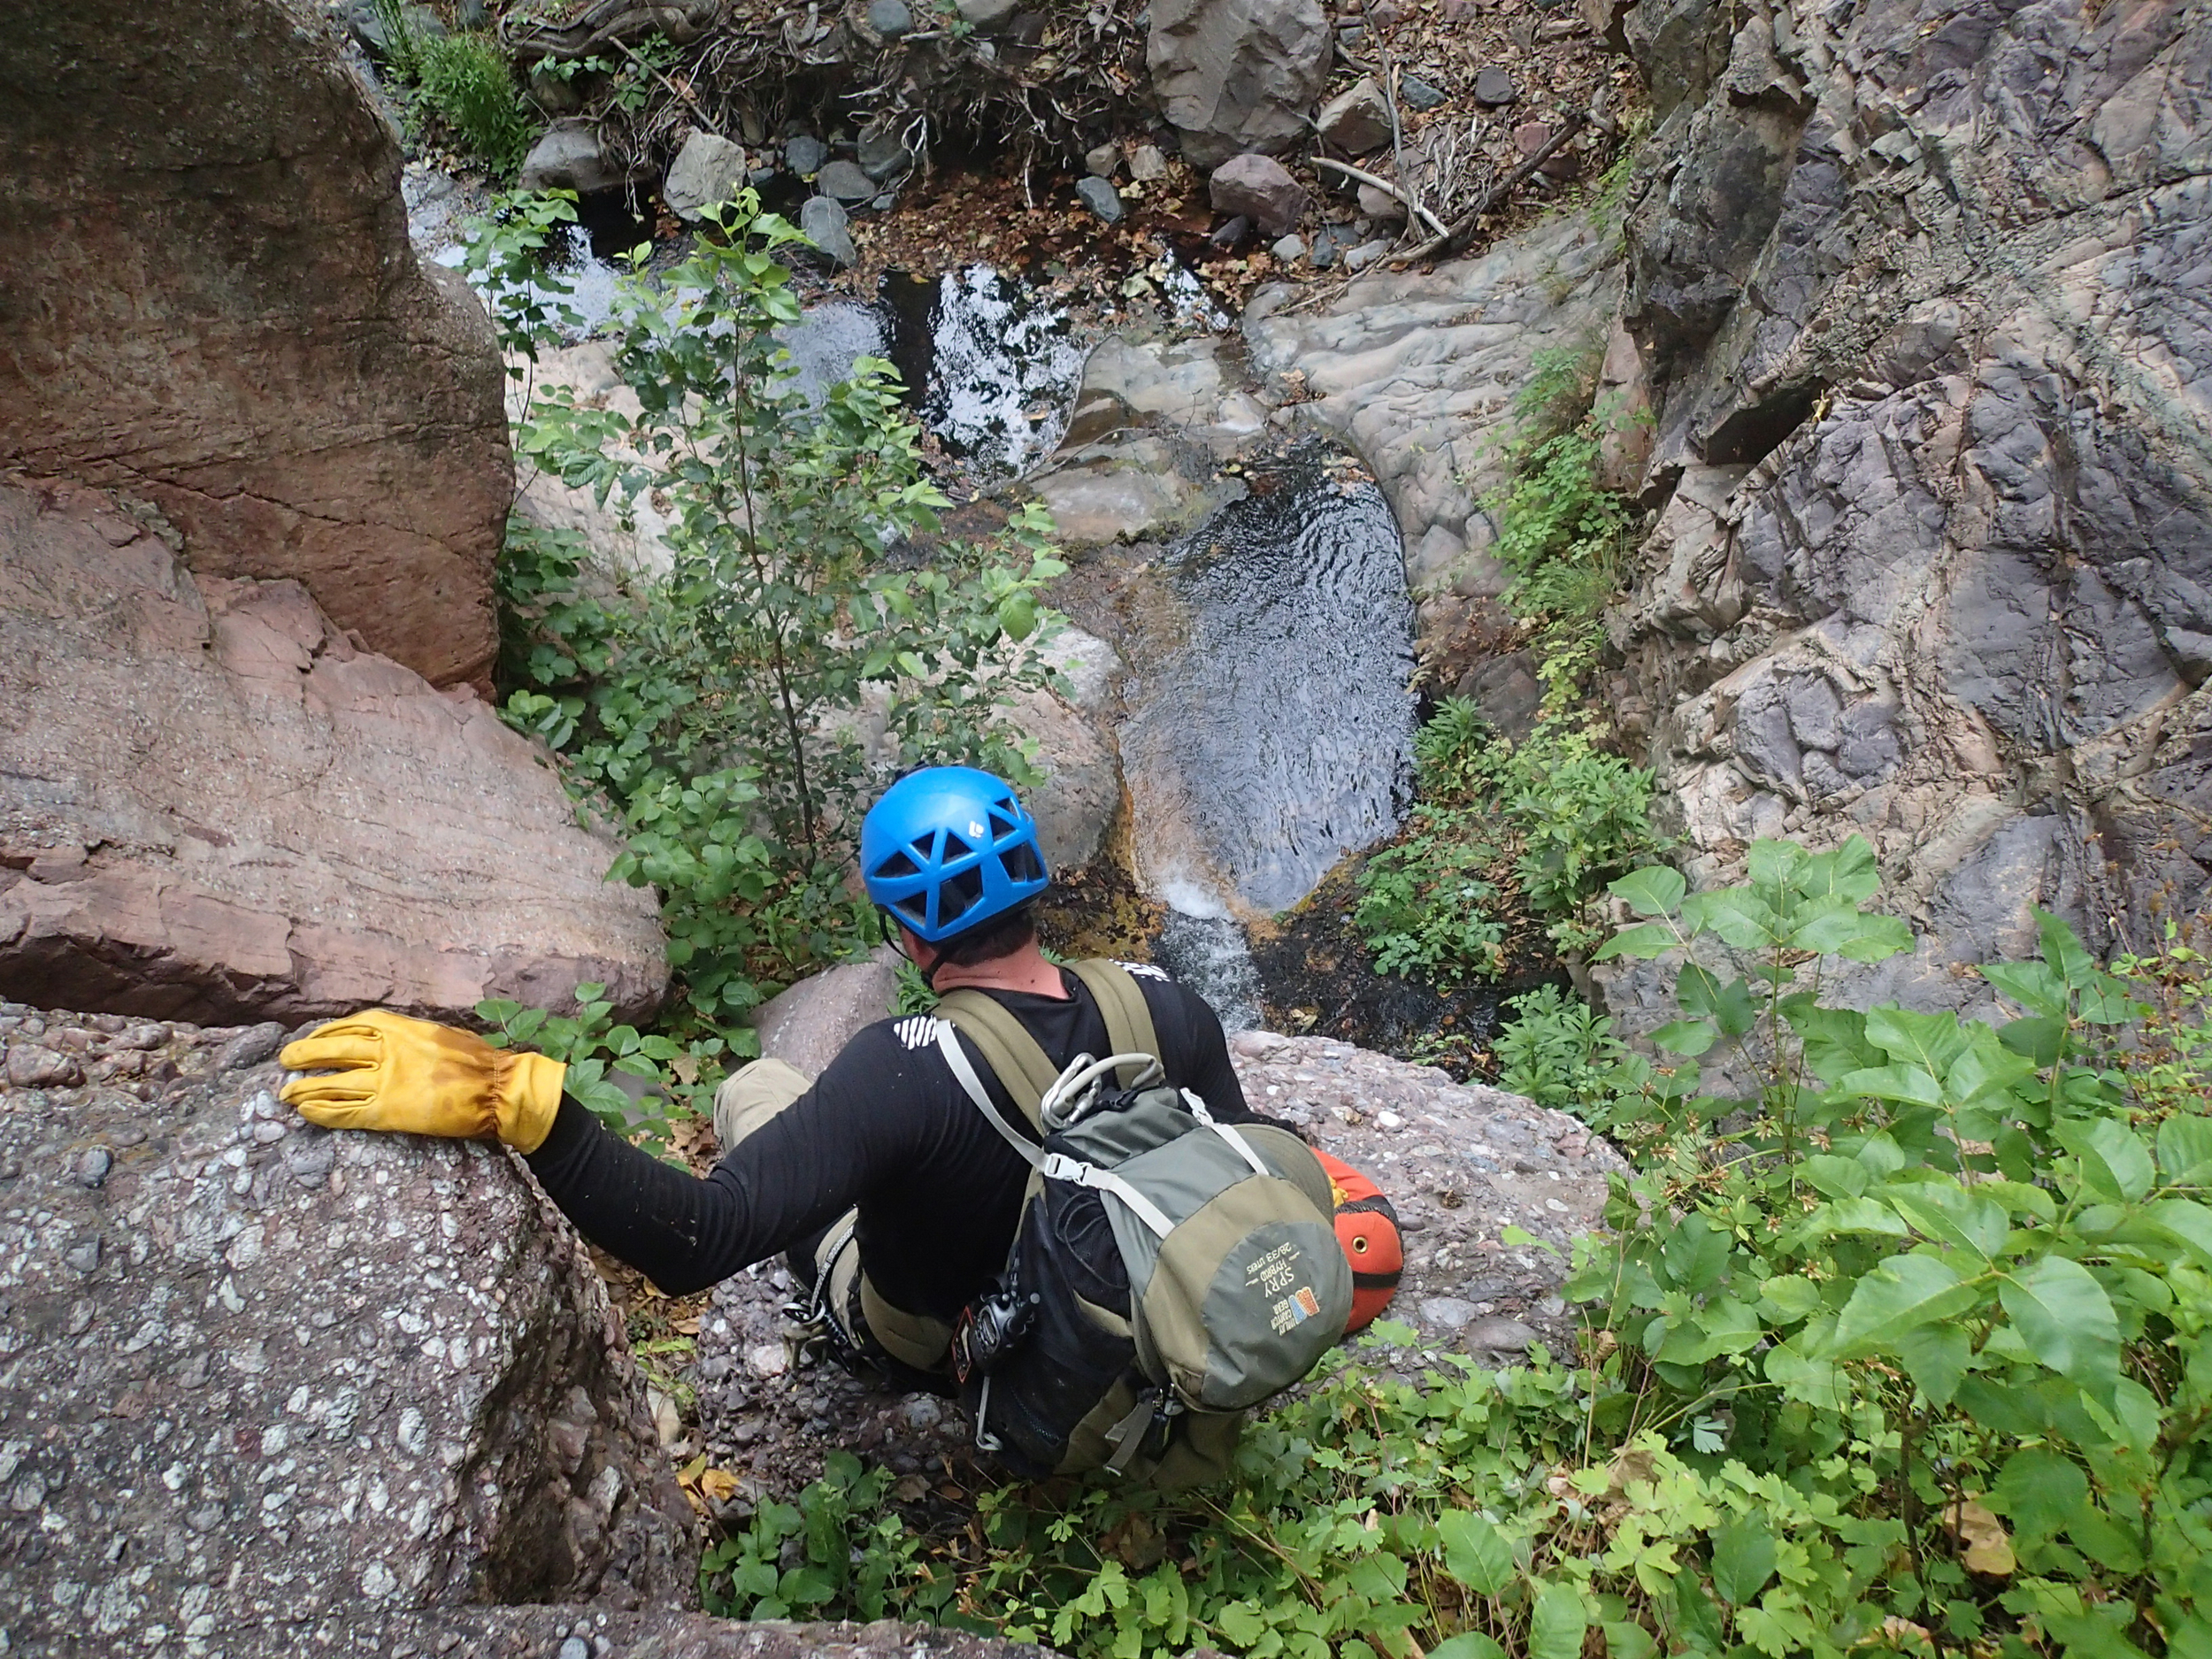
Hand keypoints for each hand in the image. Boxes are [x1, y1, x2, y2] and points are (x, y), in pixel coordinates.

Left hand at [279, 1009, 565, 1152]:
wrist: (497, 1088)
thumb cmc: (477, 1060)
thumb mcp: (438, 1033)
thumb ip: (409, 1037)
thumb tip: (391, 1041)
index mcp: (399, 1027)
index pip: (349, 1026)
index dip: (324, 1034)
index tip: (311, 1039)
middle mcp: (385, 1050)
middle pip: (331, 1051)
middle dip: (303, 1056)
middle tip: (286, 1061)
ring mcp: (384, 1081)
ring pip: (331, 1083)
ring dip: (304, 1088)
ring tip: (286, 1094)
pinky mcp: (386, 1111)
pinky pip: (344, 1111)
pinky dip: (321, 1112)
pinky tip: (306, 1112)